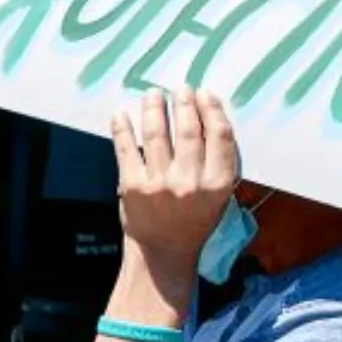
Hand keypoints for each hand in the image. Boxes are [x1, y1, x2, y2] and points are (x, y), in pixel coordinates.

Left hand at [111, 87, 238, 275]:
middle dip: (184, 102)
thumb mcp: (219, 195)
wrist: (164, 252)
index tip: (205, 95)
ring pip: (157, 133)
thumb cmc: (194, 220)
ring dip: (154, 107)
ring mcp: (159, 183)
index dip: (212, 109)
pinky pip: (126, 149)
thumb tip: (206, 116)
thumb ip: (217, 161)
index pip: (220, 135)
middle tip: (180, 89)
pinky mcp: (132, 186)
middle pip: (189, 129)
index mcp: (218, 183)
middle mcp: (191, 182)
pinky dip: (123, 128)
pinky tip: (122, 114)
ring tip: (153, 95)